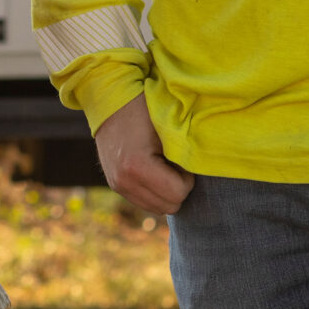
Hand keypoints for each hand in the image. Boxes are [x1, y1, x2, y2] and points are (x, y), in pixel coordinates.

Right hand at [94, 94, 193, 215]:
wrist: (109, 100)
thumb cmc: (144, 110)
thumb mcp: (168, 129)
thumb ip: (185, 154)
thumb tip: (200, 175)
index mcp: (136, 167)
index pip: (177, 194)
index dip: (186, 178)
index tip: (180, 158)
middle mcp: (123, 181)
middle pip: (168, 207)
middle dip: (177, 187)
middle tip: (173, 163)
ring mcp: (117, 185)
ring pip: (157, 208)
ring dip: (165, 191)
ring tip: (161, 166)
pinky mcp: (115, 185)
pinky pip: (145, 202)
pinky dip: (154, 191)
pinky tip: (151, 170)